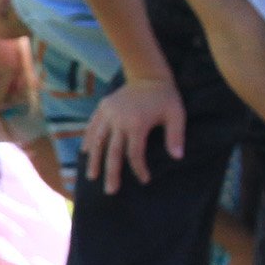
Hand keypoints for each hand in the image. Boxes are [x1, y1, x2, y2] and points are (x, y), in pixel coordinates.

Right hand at [82, 75, 184, 191]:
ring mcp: (108, 113)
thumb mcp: (176, 114)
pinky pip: (93, 126)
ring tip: (92, 176)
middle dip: (111, 172)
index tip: (144, 179)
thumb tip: (178, 157)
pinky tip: (85, 153)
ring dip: (94, 160)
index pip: (134, 153)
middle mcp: (119, 120)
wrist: (148, 73)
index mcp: (137, 124)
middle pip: (112, 152)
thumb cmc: (165, 96)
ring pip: (98, 140)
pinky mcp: (103, 107)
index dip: (139, 168)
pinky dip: (88, 140)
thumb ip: (176, 135)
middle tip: (110, 191)